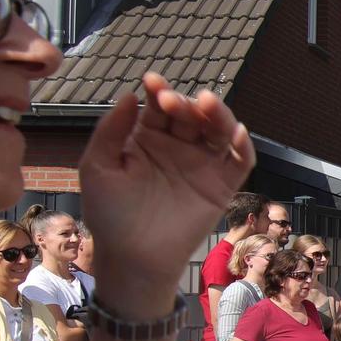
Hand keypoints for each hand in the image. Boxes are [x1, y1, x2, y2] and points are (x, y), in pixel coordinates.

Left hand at [77, 73, 254, 302]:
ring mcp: (202, 165)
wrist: (132, 257)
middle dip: (186, 102)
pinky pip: (239, 161)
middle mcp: (178, 146)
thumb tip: (131, 95)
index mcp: (147, 138)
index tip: (153, 83)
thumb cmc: (110, 214)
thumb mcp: (97, 167)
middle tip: (174, 102)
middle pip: (191, 114)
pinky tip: (238, 133)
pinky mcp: (222, 185)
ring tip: (209, 104)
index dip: (159, 91)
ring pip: (219, 130)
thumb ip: (110, 131)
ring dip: (218, 114)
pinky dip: (244, 145)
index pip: (159, 106)